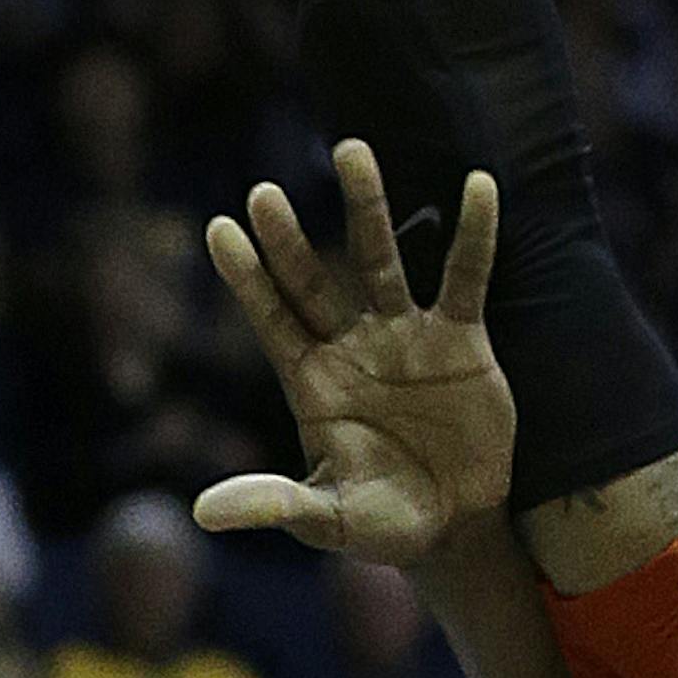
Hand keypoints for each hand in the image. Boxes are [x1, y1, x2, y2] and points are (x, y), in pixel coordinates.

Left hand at [196, 140, 512, 564]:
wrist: (454, 526)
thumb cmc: (382, 524)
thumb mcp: (326, 520)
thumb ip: (272, 504)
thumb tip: (200, 514)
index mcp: (314, 386)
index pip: (271, 321)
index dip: (247, 279)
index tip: (217, 229)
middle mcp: (352, 349)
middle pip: (313, 283)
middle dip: (288, 240)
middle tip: (260, 193)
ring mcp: (405, 337)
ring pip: (382, 260)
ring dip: (367, 208)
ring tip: (350, 150)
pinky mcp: (461, 339)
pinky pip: (465, 277)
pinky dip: (473, 236)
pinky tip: (477, 187)